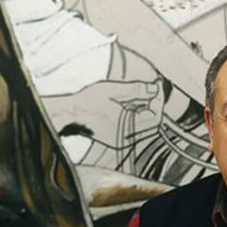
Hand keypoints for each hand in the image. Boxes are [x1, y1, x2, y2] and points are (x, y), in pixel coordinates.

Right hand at [46, 79, 164, 148]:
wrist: (69, 115)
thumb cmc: (87, 102)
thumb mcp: (114, 90)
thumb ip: (137, 89)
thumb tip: (155, 88)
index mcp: (127, 128)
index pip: (155, 118)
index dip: (158, 100)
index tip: (156, 85)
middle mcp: (127, 139)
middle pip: (152, 123)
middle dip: (154, 104)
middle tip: (151, 87)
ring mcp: (122, 141)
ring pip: (145, 126)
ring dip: (146, 109)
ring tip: (139, 93)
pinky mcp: (118, 140)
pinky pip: (136, 128)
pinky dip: (137, 115)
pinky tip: (130, 103)